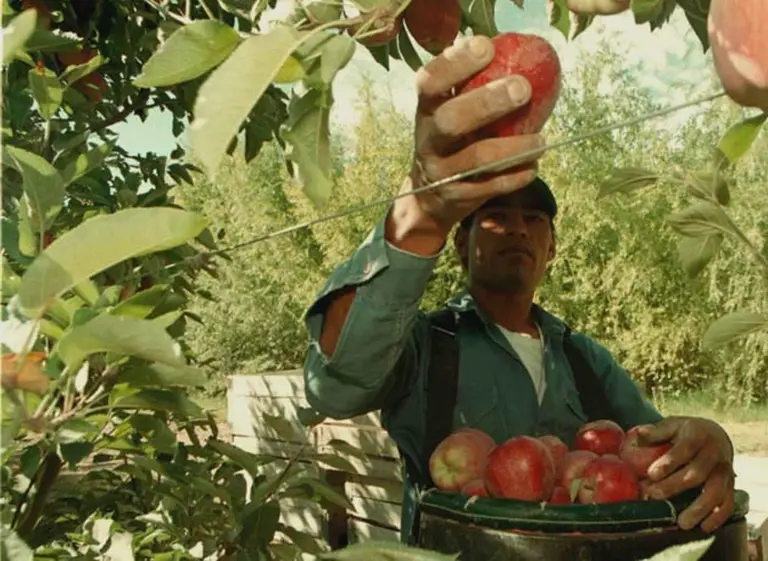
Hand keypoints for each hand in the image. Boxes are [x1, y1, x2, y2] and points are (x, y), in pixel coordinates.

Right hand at [386, 36, 545, 253]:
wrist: (428, 199)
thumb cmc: (451, 143)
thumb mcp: (449, 113)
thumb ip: (472, 89)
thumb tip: (518, 55)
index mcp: (427, 109)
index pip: (430, 81)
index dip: (455, 63)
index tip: (486, 46)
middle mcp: (428, 138)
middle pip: (451, 120)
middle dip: (488, 102)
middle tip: (523, 88)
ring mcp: (440, 170)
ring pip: (477, 158)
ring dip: (514, 148)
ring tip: (541, 141)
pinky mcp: (456, 196)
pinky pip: (490, 186)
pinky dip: (515, 176)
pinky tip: (532, 167)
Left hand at [637, 416, 735, 531]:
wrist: (716, 435)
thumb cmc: (687, 432)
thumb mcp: (672, 425)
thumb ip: (656, 432)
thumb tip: (638, 434)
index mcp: (697, 436)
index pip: (683, 450)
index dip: (668, 462)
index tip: (651, 474)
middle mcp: (713, 454)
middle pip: (697, 473)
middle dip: (675, 486)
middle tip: (654, 496)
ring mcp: (724, 470)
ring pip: (715, 491)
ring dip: (699, 508)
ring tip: (682, 522)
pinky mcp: (731, 484)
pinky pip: (728, 502)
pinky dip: (718, 516)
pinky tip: (705, 526)